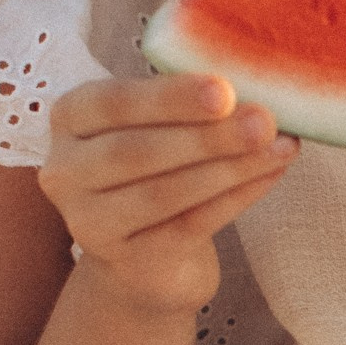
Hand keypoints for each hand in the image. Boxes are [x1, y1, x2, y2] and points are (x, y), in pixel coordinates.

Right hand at [39, 74, 296, 315]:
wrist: (146, 258)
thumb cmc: (156, 171)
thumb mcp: (157, 126)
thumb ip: (187, 104)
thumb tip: (256, 83)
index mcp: (70, 117)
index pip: (114, 102)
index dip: (170, 98)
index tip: (225, 90)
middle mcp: (66, 171)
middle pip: (137, 151)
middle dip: (207, 136)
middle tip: (264, 120)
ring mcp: (90, 222)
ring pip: (165, 193)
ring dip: (230, 168)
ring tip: (279, 146)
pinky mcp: (127, 261)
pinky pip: (189, 225)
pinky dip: (236, 197)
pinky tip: (270, 174)